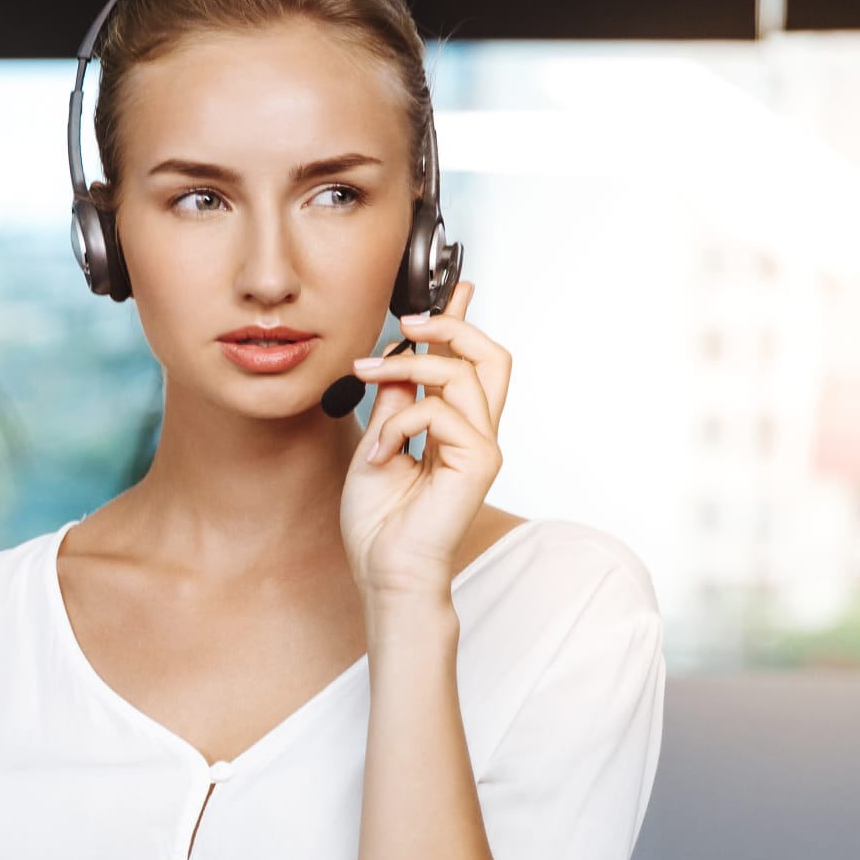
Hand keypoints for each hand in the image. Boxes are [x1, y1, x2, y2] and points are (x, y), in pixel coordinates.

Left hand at [339, 280, 512, 602]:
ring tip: (368, 376)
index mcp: (456, 428)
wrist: (385, 570)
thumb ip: (393, 402)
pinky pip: (440, 412)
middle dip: (451, 326)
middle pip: (491, 355)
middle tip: (407, 321)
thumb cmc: (380, 521)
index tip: (453, 289)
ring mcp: (482, 446)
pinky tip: (379, 452)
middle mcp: (477, 432)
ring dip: (406, 365)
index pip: (471, 363)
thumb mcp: (377, 444)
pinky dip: (399, 422)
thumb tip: (395, 355)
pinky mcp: (479, 461)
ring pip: (462, 372)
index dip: (463, 322)